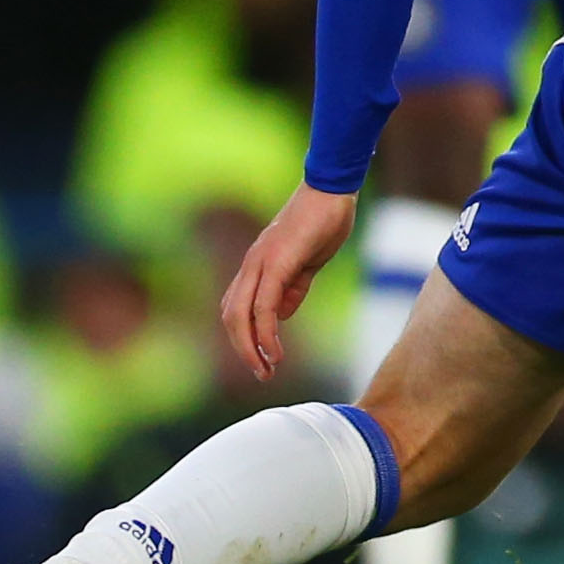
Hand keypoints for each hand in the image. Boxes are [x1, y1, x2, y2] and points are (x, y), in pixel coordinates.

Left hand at [224, 183, 357, 379]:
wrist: (332, 190)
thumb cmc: (324, 220)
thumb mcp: (309, 261)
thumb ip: (295, 287)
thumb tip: (283, 314)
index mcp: (258, 265)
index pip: (238, 308)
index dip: (245, 336)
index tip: (262, 358)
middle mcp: (252, 265)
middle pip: (231, 317)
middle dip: (242, 349)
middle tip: (261, 373)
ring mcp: (260, 263)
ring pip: (240, 314)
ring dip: (250, 347)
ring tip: (267, 369)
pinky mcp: (276, 263)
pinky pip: (264, 305)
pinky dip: (266, 332)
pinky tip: (275, 350)